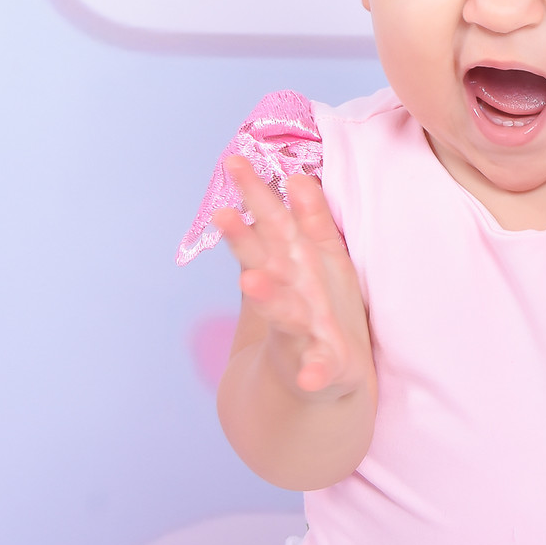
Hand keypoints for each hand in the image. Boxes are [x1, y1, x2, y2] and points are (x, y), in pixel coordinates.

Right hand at [213, 157, 372, 396]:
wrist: (320, 384)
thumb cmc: (321, 309)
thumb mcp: (322, 258)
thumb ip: (310, 219)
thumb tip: (295, 175)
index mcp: (291, 265)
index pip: (270, 223)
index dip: (254, 193)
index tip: (234, 160)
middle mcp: (289, 296)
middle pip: (265, 263)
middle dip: (245, 241)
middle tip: (222, 214)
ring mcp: (302, 333)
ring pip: (284, 313)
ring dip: (269, 298)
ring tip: (252, 282)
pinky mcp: (323, 367)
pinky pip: (317, 371)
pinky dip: (312, 373)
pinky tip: (308, 376)